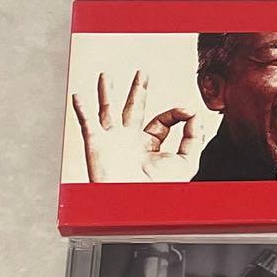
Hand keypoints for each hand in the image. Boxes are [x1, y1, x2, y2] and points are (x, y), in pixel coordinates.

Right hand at [71, 71, 204, 181]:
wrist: (136, 202)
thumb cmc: (160, 190)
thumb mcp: (186, 163)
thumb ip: (194, 140)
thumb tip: (197, 116)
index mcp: (151, 146)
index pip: (163, 122)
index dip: (177, 113)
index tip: (189, 110)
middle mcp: (131, 141)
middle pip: (135, 110)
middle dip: (139, 91)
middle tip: (143, 75)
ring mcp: (112, 141)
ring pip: (108, 110)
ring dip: (107, 93)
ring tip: (106, 76)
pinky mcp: (96, 143)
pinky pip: (87, 122)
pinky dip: (82, 109)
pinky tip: (78, 96)